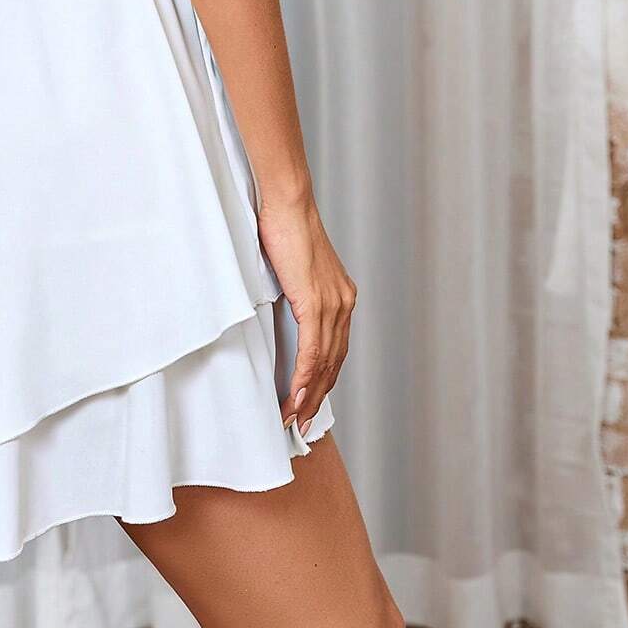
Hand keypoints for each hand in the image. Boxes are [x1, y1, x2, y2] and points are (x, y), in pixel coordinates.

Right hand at [256, 190, 355, 431]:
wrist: (287, 203)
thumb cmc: (284, 228)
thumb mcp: (294, 269)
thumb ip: (297, 293)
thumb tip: (284, 312)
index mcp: (341, 296)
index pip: (335, 351)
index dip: (322, 381)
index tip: (308, 403)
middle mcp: (344, 303)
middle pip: (333, 364)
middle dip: (317, 398)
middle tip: (301, 425)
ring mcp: (333, 303)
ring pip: (324, 363)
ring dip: (309, 395)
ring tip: (294, 419)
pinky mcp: (316, 302)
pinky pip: (312, 351)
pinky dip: (303, 378)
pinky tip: (295, 396)